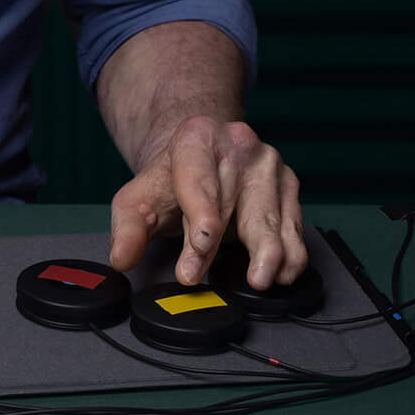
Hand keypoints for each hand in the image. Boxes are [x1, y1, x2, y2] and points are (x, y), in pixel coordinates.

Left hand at [108, 112, 305, 289]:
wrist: (202, 158)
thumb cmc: (170, 181)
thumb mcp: (138, 199)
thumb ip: (127, 228)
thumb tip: (121, 258)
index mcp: (196, 136)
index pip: (197, 176)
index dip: (199, 211)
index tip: (199, 243)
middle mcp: (238, 143)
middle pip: (230, 200)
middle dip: (217, 244)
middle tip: (202, 275)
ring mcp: (268, 164)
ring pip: (269, 214)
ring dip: (266, 251)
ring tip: (259, 279)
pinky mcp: (288, 186)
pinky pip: (293, 224)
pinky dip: (291, 252)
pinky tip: (283, 273)